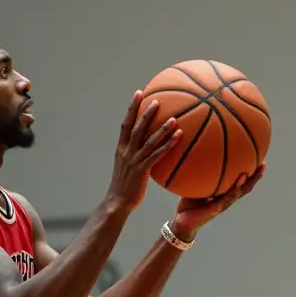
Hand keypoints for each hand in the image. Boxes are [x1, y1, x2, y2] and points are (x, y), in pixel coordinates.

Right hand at [107, 93, 182, 211]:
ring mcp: (134, 161)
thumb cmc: (124, 187)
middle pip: (136, 128)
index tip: (138, 94)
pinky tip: (178, 138)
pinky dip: (167, 145)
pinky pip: (157, 155)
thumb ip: (135, 157)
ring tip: (174, 118)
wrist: (117, 202)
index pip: (126, 124)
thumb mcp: (127, 168)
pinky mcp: (142, 170)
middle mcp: (126, 152)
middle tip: (157, 100)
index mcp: (121, 149)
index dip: (132, 108)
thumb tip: (147, 150)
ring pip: (149, 140)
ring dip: (162, 128)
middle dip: (146, 112)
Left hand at [169, 164, 265, 240]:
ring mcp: (222, 205)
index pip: (241, 182)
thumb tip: (198, 154)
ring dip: (246, 183)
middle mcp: (227, 200)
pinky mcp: (215, 210)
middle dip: (255, 177)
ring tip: (252, 172)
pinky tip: (236, 181)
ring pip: (239, 194)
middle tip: (263, 165)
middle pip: (245, 188)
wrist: (182, 222)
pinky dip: (232, 190)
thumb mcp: (195, 186)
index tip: (259, 160)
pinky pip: (226, 199)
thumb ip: (199, 174)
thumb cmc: (188, 204)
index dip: (251, 173)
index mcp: (224, 194)